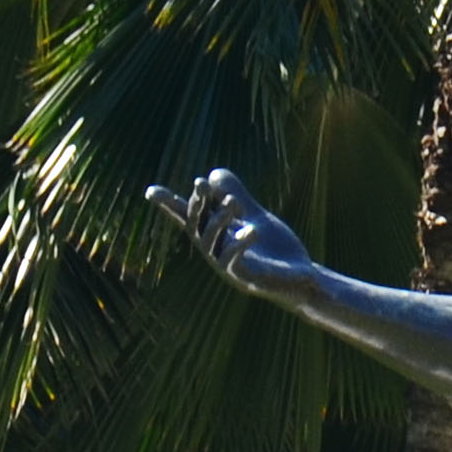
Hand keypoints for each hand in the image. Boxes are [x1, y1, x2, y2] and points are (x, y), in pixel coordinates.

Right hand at [145, 167, 315, 300]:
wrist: (301, 278)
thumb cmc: (275, 249)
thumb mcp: (255, 215)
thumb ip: (236, 194)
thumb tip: (213, 172)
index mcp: (218, 235)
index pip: (190, 218)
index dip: (170, 205)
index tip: (150, 191)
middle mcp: (217, 251)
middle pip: (197, 226)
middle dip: (196, 204)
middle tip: (200, 182)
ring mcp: (229, 267)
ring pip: (211, 243)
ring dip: (219, 219)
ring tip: (234, 202)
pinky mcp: (246, 279)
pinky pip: (233, 262)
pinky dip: (238, 244)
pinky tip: (251, 230)